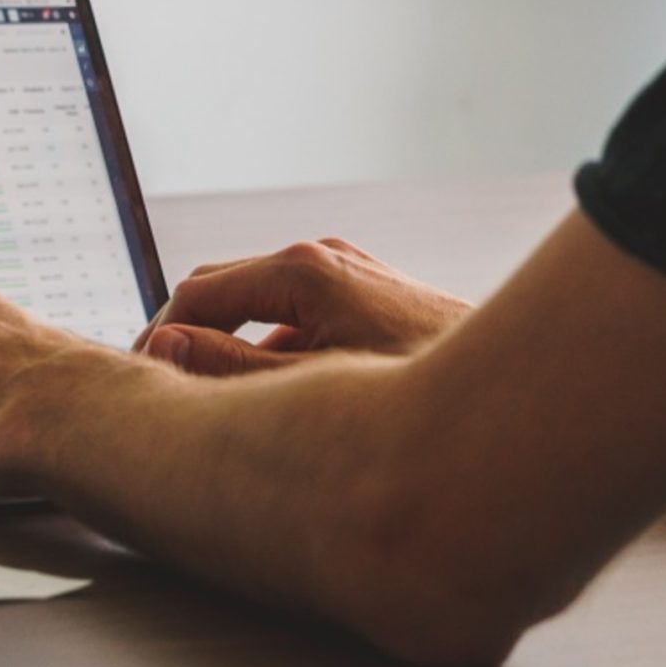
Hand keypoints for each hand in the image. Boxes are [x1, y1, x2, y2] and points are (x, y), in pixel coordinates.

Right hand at [138, 237, 470, 376]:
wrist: (526, 394)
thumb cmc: (421, 389)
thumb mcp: (309, 388)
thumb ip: (227, 368)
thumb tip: (165, 346)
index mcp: (302, 269)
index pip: (196, 293)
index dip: (158, 337)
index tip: (139, 380)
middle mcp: (327, 259)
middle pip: (225, 289)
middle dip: (190, 337)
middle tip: (166, 393)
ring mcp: (355, 275)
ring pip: (267, 307)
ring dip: (236, 349)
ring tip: (224, 407)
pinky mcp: (377, 297)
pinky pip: (306, 317)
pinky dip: (280, 352)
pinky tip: (290, 405)